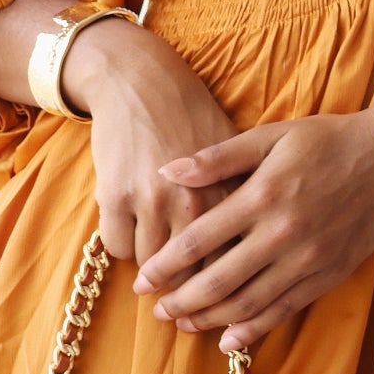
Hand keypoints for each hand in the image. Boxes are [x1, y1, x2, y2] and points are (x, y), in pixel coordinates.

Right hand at [65, 18, 244, 268]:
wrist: (139, 79)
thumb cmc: (191, 114)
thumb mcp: (233, 150)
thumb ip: (244, 196)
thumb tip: (258, 244)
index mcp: (227, 192)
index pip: (232, 259)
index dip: (225, 283)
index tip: (217, 293)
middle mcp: (193, 201)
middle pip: (192, 273)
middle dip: (186, 288)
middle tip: (179, 290)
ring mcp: (151, 199)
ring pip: (151, 264)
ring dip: (152, 265)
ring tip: (155, 255)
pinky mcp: (115, 196)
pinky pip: (118, 248)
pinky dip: (123, 247)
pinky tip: (131, 231)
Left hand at [131, 105, 373, 350]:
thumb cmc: (327, 140)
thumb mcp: (271, 136)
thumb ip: (218, 158)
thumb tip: (167, 171)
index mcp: (262, 195)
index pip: (198, 240)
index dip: (165, 265)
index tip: (142, 280)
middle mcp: (282, 233)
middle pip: (218, 281)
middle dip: (181, 301)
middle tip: (156, 311)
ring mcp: (307, 259)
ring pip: (248, 303)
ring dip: (210, 319)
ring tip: (183, 324)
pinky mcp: (328, 274)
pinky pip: (284, 309)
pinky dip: (253, 329)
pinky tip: (229, 339)